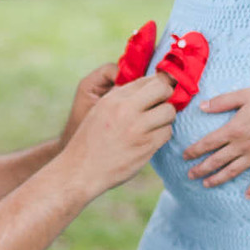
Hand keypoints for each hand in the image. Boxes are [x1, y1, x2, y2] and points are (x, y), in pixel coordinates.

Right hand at [61, 75, 176, 196]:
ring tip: (155, 124)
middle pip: (163, 88)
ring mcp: (137, 128)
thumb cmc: (90, 141)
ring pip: (169, 111)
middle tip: (161, 105)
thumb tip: (148, 87)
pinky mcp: (146, 146)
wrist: (81, 170)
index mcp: (113, 98)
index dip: (156, 85)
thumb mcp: (100, 110)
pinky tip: (150, 139)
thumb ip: (121, 98)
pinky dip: (162, 135)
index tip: (158, 93)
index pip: (147, 79)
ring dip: (165, 118)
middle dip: (166, 95)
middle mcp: (126, 109)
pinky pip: (167, 132)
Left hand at [183, 83, 249, 196]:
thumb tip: (202, 106)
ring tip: (207, 184)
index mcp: (234, 130)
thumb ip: (222, 102)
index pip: (208, 143)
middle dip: (201, 169)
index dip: (194, 151)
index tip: (184, 156)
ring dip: (218, 179)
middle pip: (217, 161)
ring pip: (234, 171)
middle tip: (190, 176)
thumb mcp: (245, 95)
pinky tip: (248, 196)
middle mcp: (243, 146)